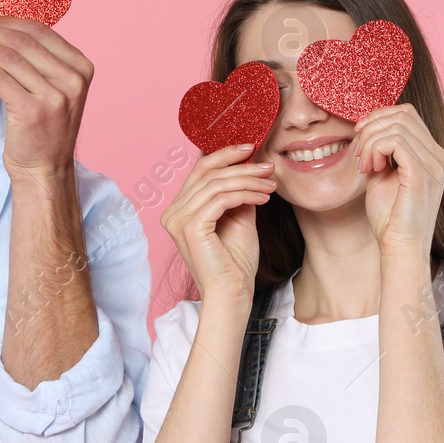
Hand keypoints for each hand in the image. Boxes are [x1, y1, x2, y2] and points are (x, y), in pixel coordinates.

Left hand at [0, 16, 92, 181]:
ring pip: (8, 58)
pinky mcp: (33, 112)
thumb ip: (41, 60)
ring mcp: (56, 97)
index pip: (41, 31)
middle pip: (22, 41)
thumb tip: (2, 27)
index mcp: (81, 67)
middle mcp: (73, 80)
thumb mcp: (55, 88)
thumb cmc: (44, 128)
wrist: (46, 169)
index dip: (9, 23)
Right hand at [161, 144, 275, 307]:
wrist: (232, 293)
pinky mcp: (190, 227)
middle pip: (206, 172)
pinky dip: (245, 194)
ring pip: (216, 183)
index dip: (225, 155)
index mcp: (180, 209)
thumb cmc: (235, 262)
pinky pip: (221, 199)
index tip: (252, 149)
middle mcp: (173, 212)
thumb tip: (250, 165)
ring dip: (248, 180)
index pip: (200, 170)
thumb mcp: (239, 218)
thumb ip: (237, 193)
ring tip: (270, 185)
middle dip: (240, 165)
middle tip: (268, 166)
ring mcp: (178, 219)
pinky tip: (263, 198)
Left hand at [353, 103, 443, 259]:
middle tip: (358, 154)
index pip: (407, 114)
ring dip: (370, 142)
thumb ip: (380, 150)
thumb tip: (365, 126)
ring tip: (364, 166)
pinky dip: (375, 149)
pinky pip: (395, 141)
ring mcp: (434, 164)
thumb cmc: (390, 217)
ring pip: (396, 126)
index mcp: (433, 154)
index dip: (379, 117)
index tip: (358, 136)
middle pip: (402, 114)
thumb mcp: (382, 175)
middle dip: (372, 128)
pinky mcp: (422, 174)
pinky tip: (371, 169)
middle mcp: (439, 156)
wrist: (399, 247)